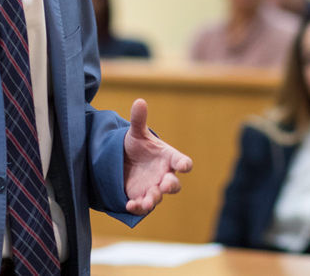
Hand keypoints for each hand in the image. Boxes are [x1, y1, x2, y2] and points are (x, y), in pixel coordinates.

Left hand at [121, 99, 192, 213]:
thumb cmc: (138, 146)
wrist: (125, 161)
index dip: (184, 163)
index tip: (185, 165)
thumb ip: (139, 120)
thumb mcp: (137, 133)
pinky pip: (143, 206)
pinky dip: (138, 207)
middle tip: (164, 185)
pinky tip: (130, 205)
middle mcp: (164, 175)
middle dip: (170, 186)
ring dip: (154, 199)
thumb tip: (139, 101)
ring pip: (158, 198)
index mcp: (168, 158)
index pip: (182, 161)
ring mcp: (153, 188)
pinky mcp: (141, 197)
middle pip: (173, 184)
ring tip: (146, 201)